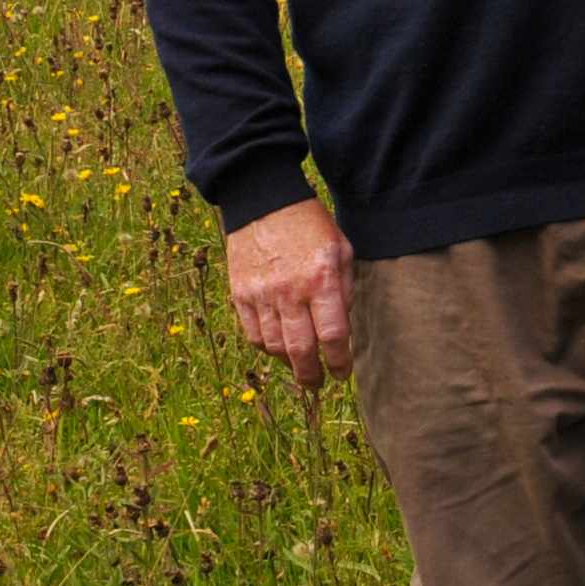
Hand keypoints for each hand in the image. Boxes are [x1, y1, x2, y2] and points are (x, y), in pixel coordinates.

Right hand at [226, 199, 356, 395]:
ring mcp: (261, 294)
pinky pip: (252, 334)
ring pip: (274, 347)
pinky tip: (277, 349)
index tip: (344, 373)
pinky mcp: (240, 294)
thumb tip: (342, 328)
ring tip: (300, 367)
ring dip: (289, 364)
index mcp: (320, 279)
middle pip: (301, 350)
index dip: (341, 361)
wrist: (262, 201)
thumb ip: (344, 290)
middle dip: (313, 375)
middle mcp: (289, 291)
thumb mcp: (341, 249)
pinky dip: (266, 348)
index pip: (334, 335)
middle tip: (320, 384)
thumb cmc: (309, 224)